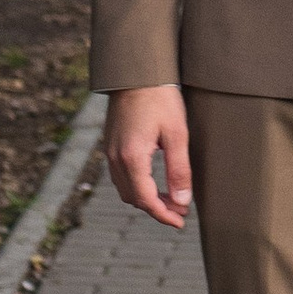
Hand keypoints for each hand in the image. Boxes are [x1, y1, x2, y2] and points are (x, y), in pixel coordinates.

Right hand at [105, 83, 192, 227]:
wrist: (136, 71)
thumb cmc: (160, 98)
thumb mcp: (177, 133)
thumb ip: (179, 169)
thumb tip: (182, 200)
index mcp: (132, 157)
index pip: (146, 199)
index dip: (163, 215)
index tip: (180, 222)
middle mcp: (115, 158)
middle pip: (133, 198)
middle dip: (156, 209)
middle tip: (179, 211)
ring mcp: (110, 151)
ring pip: (125, 188)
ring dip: (145, 198)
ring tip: (170, 199)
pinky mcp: (110, 144)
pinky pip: (120, 175)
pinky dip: (136, 185)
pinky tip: (153, 181)